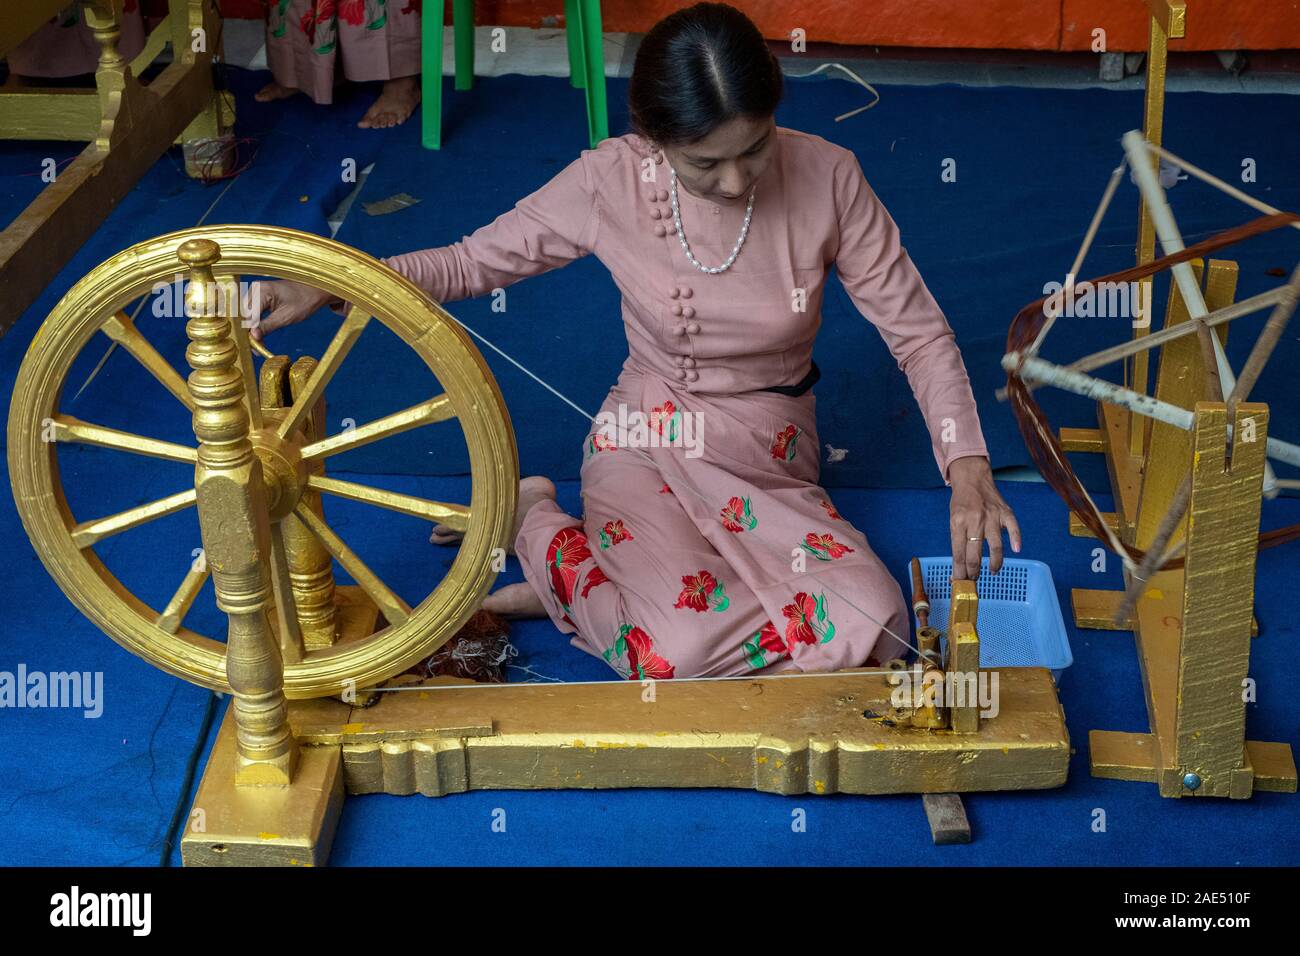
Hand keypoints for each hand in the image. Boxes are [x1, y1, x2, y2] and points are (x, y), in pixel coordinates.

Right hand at [246, 279, 333, 341]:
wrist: (314, 291)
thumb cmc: (304, 300)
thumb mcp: (286, 317)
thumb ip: (267, 326)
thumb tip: (253, 337)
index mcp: (261, 290)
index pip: (248, 315)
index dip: (249, 332)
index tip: (254, 348)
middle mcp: (255, 289)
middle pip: (245, 315)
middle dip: (250, 333)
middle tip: (257, 350)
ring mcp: (256, 291)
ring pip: (247, 316)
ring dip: (252, 330)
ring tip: (259, 346)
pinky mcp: (259, 296)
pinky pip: (253, 313)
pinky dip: (256, 324)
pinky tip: (260, 336)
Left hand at [947, 455, 1020, 580]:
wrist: (973, 478)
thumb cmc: (961, 503)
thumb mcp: (953, 520)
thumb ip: (958, 541)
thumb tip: (960, 566)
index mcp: (958, 523)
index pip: (958, 554)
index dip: (959, 571)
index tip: (959, 583)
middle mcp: (975, 521)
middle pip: (975, 554)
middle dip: (973, 572)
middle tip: (973, 580)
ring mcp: (992, 516)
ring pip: (995, 546)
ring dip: (994, 563)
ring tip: (992, 571)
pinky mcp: (1006, 512)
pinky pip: (1013, 528)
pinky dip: (1016, 540)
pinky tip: (1016, 550)